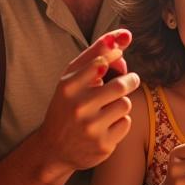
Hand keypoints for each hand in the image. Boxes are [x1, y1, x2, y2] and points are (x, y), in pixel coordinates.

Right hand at [36, 29, 139, 175]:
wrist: (54, 148)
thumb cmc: (67, 106)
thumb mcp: (71, 79)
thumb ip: (95, 55)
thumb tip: (124, 36)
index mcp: (68, 87)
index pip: (101, 62)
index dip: (113, 59)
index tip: (115, 59)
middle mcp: (78, 107)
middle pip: (120, 85)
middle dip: (130, 80)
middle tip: (130, 80)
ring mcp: (91, 128)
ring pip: (125, 104)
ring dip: (122, 102)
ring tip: (110, 106)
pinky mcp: (103, 145)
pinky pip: (126, 123)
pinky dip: (121, 121)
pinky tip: (107, 124)